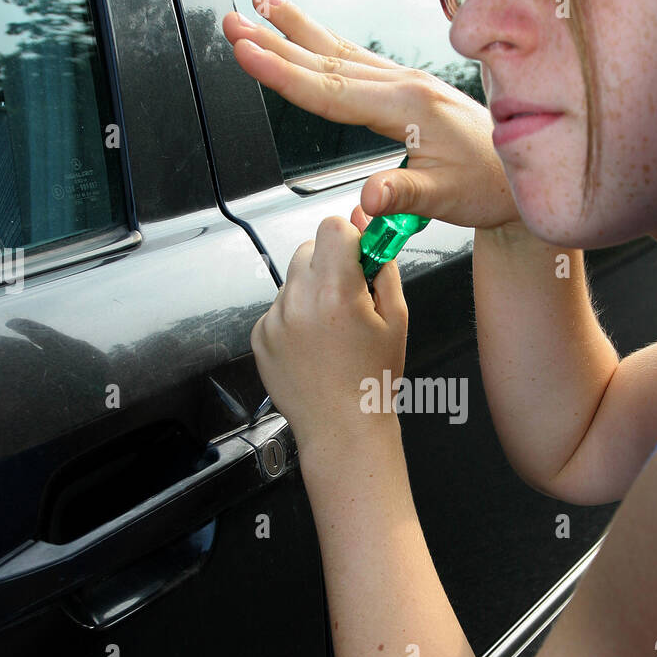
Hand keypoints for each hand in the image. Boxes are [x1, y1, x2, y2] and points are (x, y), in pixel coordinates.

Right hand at [222, 0, 520, 230]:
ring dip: (295, 29)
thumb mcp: (446, 199)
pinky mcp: (407, 89)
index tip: (246, 52)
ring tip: (259, 4)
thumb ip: (403, 196)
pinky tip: (306, 33)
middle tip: (232, 22)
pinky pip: (356, 59)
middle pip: (326, 61)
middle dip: (274, 41)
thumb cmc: (490, 188)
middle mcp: (403, 85)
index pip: (330, 91)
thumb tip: (365, 201)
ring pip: (338, 52)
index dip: (282, 74)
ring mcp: (405, 83)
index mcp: (407, 107)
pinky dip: (323, 42)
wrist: (522, 177)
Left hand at [250, 215, 407, 456]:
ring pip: (293, 278)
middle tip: (348, 297)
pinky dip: (295, 317)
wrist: (343, 429)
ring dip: (311, 290)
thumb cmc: (372, 380)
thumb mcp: (397, 318)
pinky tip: (313, 345)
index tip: (359, 259)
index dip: (350, 239)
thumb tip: (374, 235)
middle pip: (309, 248)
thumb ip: (384, 268)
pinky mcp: (260, 336)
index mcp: (335, 292)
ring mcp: (274, 320)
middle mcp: (298, 301)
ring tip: (331, 328)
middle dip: (330, 263)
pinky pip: (278, 307)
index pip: (332, 227)